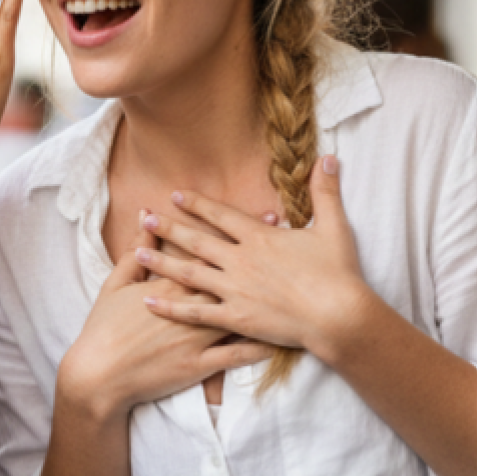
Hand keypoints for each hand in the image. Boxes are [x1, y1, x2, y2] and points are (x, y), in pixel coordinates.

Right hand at [57, 219, 276, 419]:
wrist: (99, 375)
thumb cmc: (104, 328)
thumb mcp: (116, 285)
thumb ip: (135, 251)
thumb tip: (145, 218)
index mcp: (170, 284)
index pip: (211, 252)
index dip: (241, 235)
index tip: (264, 218)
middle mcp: (190, 307)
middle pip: (233, 277)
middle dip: (265, 259)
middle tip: (293, 243)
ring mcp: (198, 337)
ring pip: (241, 315)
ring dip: (269, 300)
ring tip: (295, 286)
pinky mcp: (200, 365)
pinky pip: (237, 356)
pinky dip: (261, 347)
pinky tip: (284, 340)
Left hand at [135, 155, 375, 355]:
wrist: (339, 316)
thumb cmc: (338, 274)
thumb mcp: (334, 228)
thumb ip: (325, 192)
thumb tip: (328, 157)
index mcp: (260, 238)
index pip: (221, 216)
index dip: (197, 205)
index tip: (176, 195)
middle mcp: (241, 260)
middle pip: (197, 241)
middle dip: (169, 229)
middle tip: (144, 218)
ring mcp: (235, 290)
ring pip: (189, 274)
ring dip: (161, 263)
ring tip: (137, 254)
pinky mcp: (236, 318)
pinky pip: (195, 313)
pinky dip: (170, 307)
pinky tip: (148, 302)